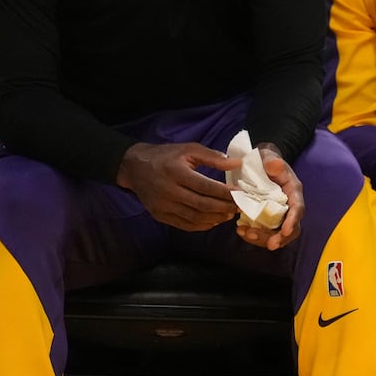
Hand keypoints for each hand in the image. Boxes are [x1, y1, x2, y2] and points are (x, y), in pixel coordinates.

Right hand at [116, 141, 238, 230]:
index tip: (241, 194)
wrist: (134, 167)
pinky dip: (202, 225)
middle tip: (239, 207)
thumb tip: (236, 164)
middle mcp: (169, 191)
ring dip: (215, 218)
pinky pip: (185, 225)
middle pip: (202, 205)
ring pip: (195, 217)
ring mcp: (163, 206)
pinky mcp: (160, 216)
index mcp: (176, 172)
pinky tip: (213, 220)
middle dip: (224, 208)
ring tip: (229, 214)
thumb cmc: (165, 156)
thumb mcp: (187, 149)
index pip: (205, 186)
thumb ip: (212, 157)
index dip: (225, 193)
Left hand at [236, 144, 304, 251]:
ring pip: (277, 234)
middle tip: (268, 244)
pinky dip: (254, 235)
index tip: (285, 231)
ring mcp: (279, 215)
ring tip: (245, 234)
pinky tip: (241, 231)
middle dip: (280, 238)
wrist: (260, 166)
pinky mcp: (267, 220)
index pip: (297, 208)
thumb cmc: (266, 161)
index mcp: (293, 191)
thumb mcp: (269, 157)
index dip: (292, 221)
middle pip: (291, 228)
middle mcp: (289, 206)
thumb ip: (272, 161)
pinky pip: (264, 232)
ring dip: (263, 239)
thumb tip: (274, 165)